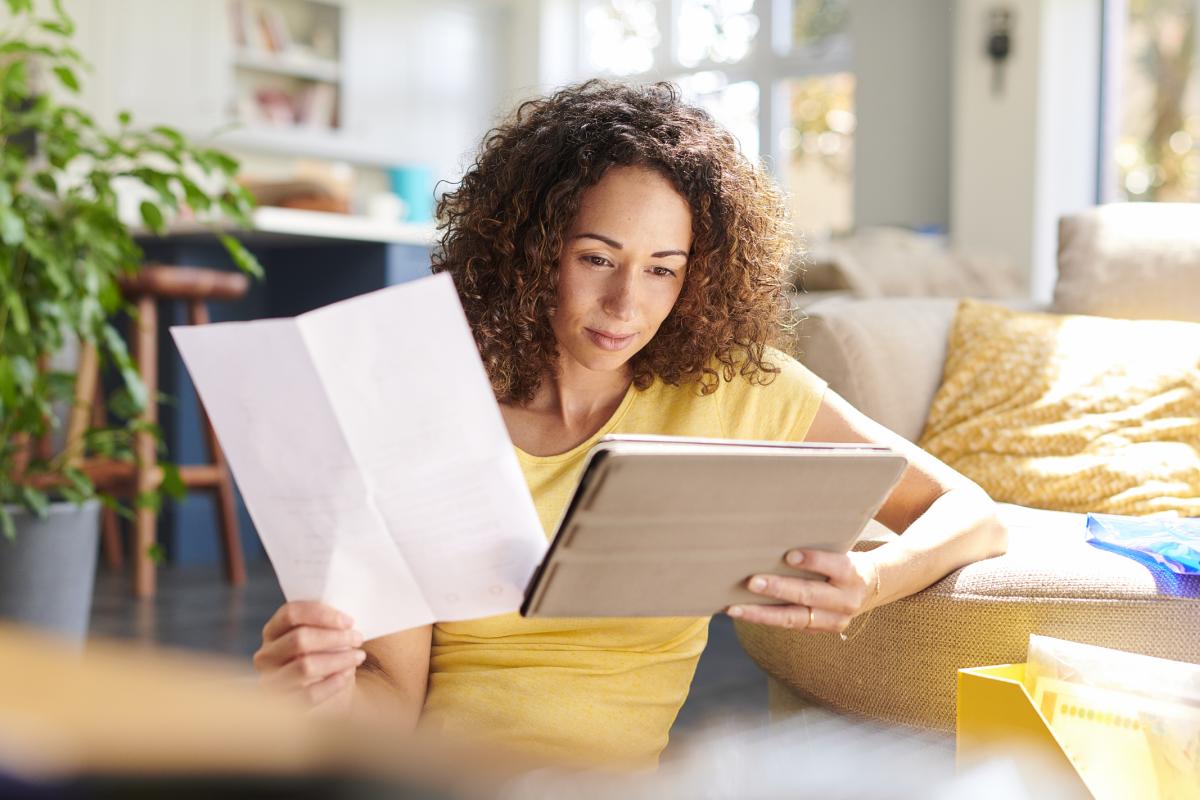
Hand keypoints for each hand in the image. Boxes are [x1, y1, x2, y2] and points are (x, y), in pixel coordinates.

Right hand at [253, 600, 366, 710]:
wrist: (327, 691)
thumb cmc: (327, 655)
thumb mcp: (324, 635)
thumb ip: (328, 623)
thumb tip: (347, 618)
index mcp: (273, 630)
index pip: (290, 613)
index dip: (321, 614)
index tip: (349, 621)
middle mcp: (266, 655)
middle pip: (299, 639)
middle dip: (334, 637)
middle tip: (358, 638)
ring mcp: (271, 681)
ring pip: (305, 666)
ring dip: (338, 659)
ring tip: (358, 656)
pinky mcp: (283, 705)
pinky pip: (309, 694)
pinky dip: (333, 683)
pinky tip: (347, 675)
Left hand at [726, 549, 877, 634]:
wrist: (869, 587)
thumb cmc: (842, 560)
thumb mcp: (840, 549)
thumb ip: (818, 546)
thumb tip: (775, 534)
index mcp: (852, 573)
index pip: (834, 565)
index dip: (812, 561)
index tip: (788, 555)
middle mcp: (845, 600)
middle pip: (809, 595)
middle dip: (778, 589)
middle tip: (751, 582)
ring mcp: (833, 620)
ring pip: (794, 618)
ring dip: (762, 613)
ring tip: (735, 608)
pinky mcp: (820, 631)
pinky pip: (789, 626)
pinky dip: (764, 619)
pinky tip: (742, 612)